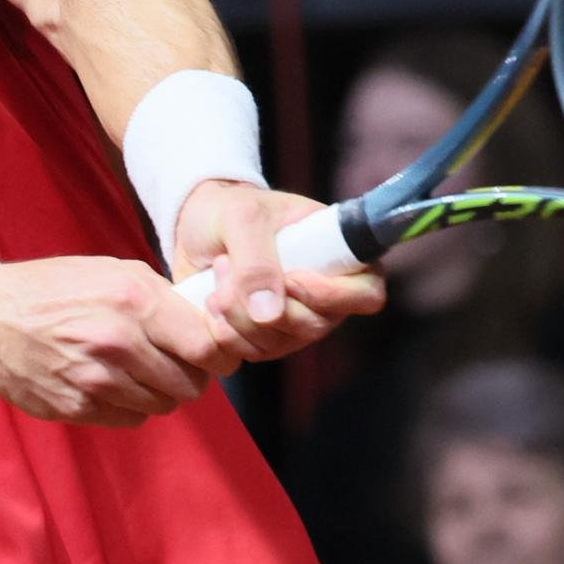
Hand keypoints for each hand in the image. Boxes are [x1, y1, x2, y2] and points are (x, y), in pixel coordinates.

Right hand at [0, 257, 239, 428]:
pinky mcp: (78, 407)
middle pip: (190, 383)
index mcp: (134, 300)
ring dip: (160, 392)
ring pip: (162, 405)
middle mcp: (118, 342)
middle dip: (191, 375)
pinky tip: (114, 383)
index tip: (216, 352)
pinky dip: (131, 406)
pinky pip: (130, 419)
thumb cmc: (57, 289)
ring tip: (140, 370)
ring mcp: (96, 380)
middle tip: (176, 361)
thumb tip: (210, 323)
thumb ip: (163, 298)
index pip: (207, 346)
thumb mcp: (114, 271)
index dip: (220, 354)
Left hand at [169, 181, 385, 361]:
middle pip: (314, 326)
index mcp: (336, 255)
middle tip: (226, 266)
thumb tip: (271, 315)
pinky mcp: (263, 339)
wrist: (196, 226)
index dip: (334, 296)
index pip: (367, 292)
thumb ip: (257, 262)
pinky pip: (248, 353)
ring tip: (217, 273)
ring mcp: (294, 322)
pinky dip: (223, 331)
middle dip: (263, 305)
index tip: (291, 280)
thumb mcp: (242, 218)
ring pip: (277, 343)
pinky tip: (209, 300)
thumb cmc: (230, 210)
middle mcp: (323, 296)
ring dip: (236, 315)